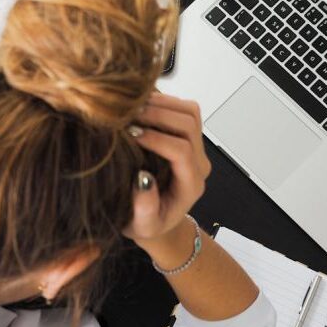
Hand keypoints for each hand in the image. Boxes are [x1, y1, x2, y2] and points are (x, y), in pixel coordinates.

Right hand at [122, 93, 210, 248]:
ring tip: (133, 107)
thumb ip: (145, 209)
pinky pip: (184, 110)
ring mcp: (196, 147)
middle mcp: (199, 163)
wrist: (160, 217)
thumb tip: (143, 179)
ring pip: (190, 112)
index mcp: (191, 185)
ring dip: (162, 104)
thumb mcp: (142, 226)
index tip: (131, 134)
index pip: (182, 151)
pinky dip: (163, 101)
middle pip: (189, 125)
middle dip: (158, 115)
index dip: (157, 139)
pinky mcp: (189, 137)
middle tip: (128, 115)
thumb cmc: (149, 223)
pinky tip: (140, 106)